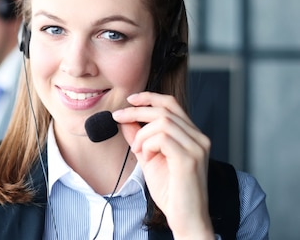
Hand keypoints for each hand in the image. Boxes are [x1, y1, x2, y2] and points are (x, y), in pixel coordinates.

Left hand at [113, 92, 213, 238]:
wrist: (185, 218)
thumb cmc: (170, 191)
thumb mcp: (149, 159)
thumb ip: (139, 138)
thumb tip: (125, 120)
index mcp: (192, 135)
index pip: (172, 104)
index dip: (149, 97)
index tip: (130, 100)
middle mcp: (198, 138)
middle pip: (164, 109)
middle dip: (136, 111)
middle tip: (118, 118)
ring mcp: (197, 147)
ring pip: (162, 122)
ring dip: (141, 135)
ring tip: (138, 151)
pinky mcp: (189, 159)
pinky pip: (162, 138)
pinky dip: (148, 145)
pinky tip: (146, 158)